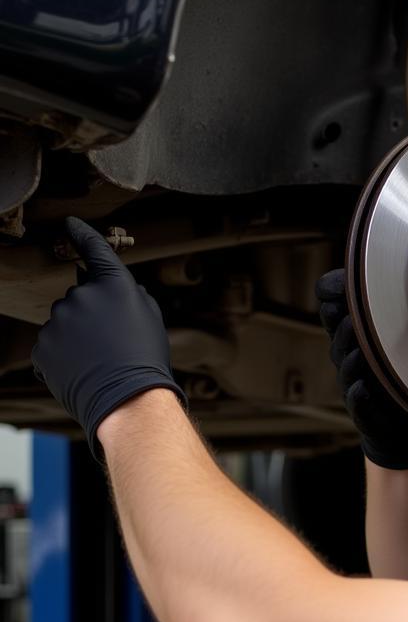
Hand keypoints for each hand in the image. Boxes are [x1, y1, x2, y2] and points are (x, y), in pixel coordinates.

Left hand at [32, 218, 187, 459]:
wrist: (126, 397)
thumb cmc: (146, 357)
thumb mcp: (151, 317)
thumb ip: (131, 295)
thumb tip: (116, 291)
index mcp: (112, 284)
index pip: (93, 248)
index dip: (81, 234)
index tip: (71, 224)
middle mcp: (80, 296)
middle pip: (80, 296)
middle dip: (91, 313)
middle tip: (111, 340)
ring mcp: (57, 322)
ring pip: (64, 322)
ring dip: (76, 336)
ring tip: (97, 359)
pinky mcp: (42, 347)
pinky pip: (52, 345)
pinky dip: (64, 356)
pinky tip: (83, 370)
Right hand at [315, 269, 407, 469]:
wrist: (404, 426)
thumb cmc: (398, 374)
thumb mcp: (390, 333)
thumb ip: (383, 302)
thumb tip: (382, 263)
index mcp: (352, 333)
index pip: (333, 307)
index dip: (334, 294)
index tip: (340, 286)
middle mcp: (349, 356)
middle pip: (338, 333)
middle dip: (345, 323)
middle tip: (355, 315)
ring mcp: (355, 385)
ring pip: (346, 366)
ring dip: (352, 356)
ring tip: (360, 350)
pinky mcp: (366, 414)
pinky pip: (358, 403)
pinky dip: (360, 396)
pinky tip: (364, 388)